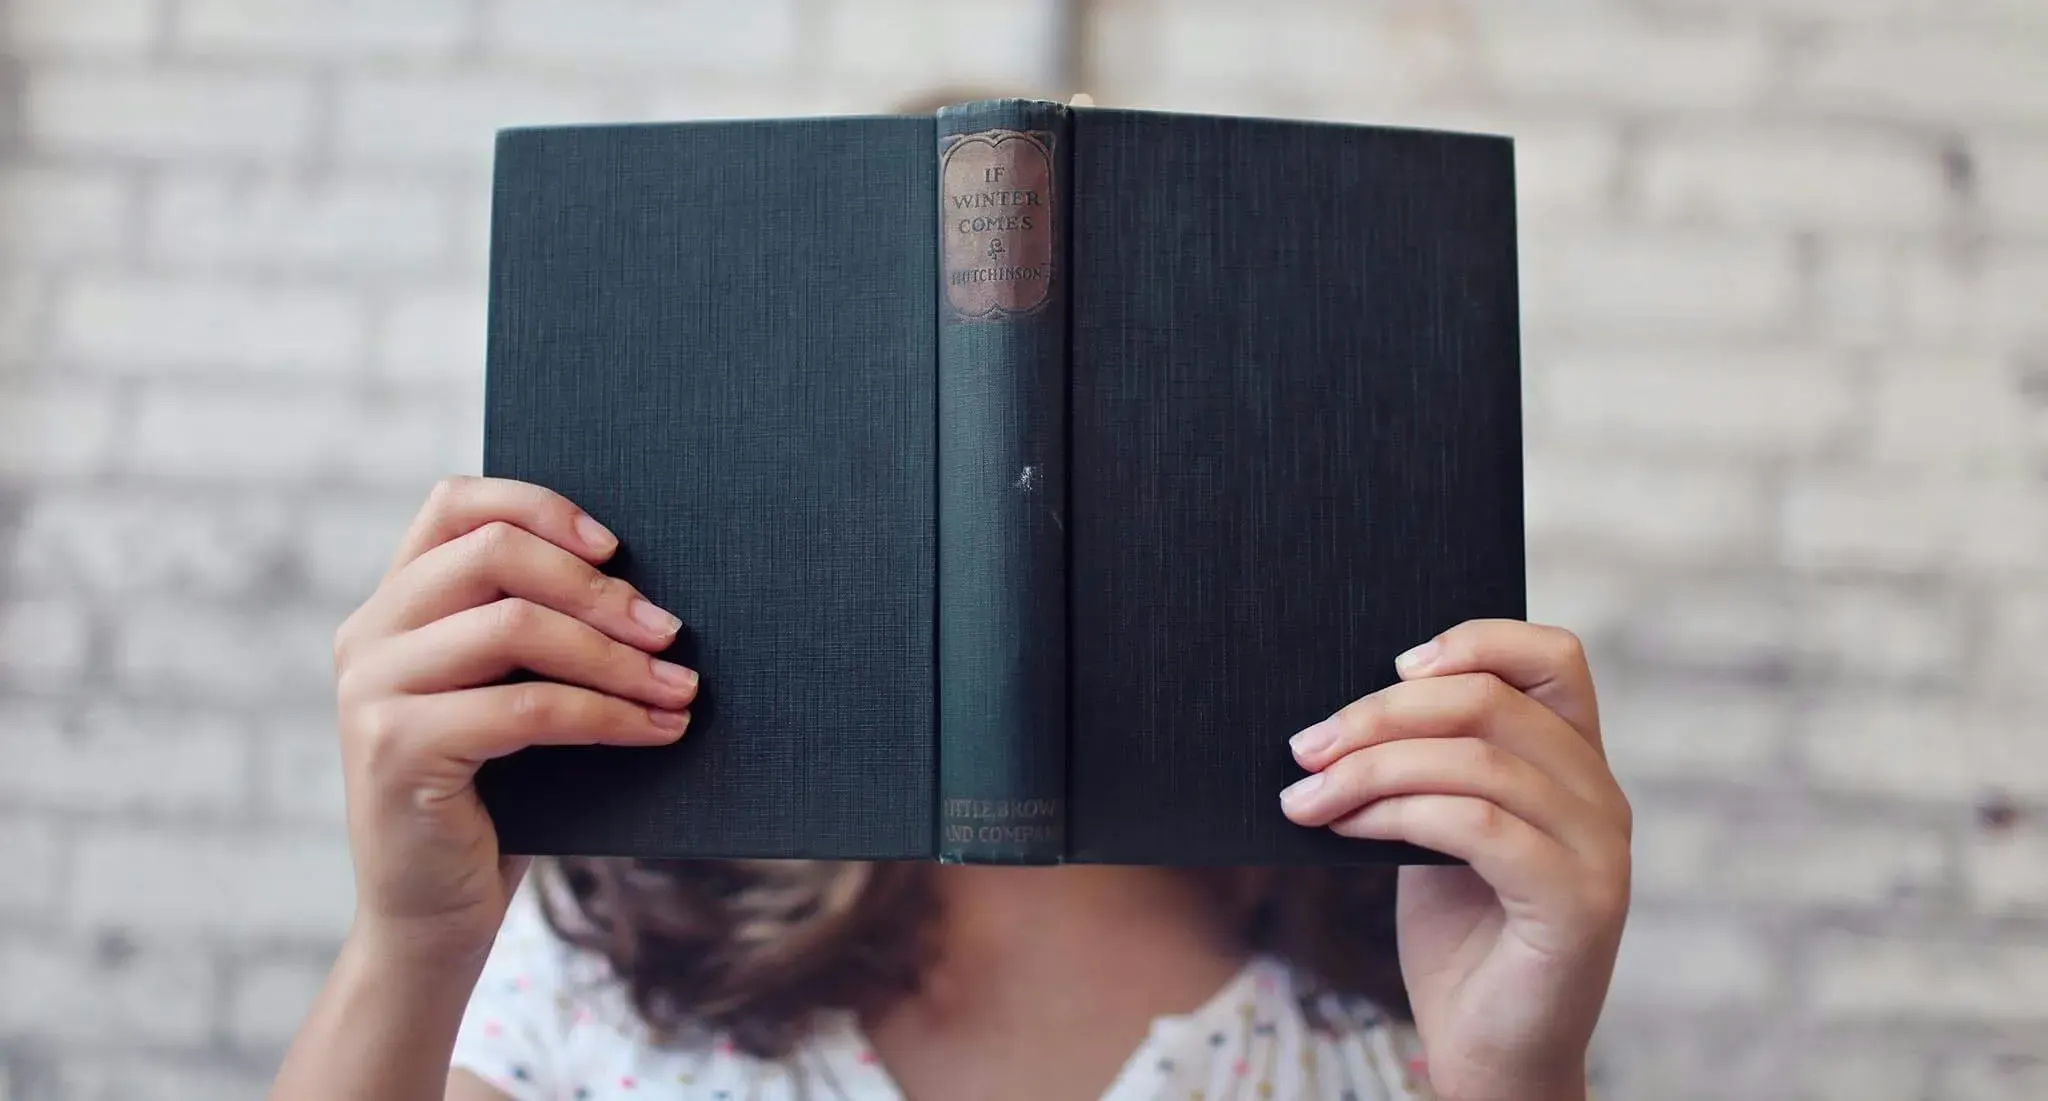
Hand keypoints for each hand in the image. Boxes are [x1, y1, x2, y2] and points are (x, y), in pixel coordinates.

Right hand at [330, 476, 697, 958]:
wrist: (432, 917)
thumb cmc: (495, 799)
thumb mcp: (509, 697)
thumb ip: (539, 632)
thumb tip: (650, 589)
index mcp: (393, 604)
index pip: (455, 503)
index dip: (540, 507)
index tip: (617, 547)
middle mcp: (368, 633)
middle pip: (494, 554)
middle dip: (597, 588)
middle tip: (670, 630)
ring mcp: (373, 689)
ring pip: (514, 625)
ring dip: (616, 655)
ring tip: (681, 687)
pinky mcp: (396, 748)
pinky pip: (527, 708)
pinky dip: (608, 716)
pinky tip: (659, 730)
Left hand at [1280, 620, 1628, 1100]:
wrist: (1489, 1053)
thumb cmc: (1459, 940)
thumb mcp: (1437, 830)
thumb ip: (1425, 767)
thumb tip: (1342, 712)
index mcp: (1575, 766)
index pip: (1553, 658)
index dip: (1474, 641)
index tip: (1393, 666)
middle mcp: (1601, 796)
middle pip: (1492, 701)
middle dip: (1382, 713)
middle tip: (1306, 744)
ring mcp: (1600, 849)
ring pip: (1478, 760)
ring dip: (1371, 769)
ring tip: (1307, 795)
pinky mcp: (1579, 901)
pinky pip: (1477, 824)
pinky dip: (1397, 814)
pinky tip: (1346, 828)